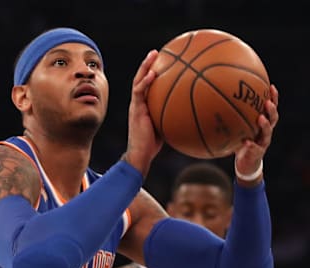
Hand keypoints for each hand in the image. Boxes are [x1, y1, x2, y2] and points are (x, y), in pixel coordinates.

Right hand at [123, 50, 163, 176]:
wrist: (141, 153)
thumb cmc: (153, 144)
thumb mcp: (165, 127)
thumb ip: (173, 117)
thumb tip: (193, 113)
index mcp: (144, 105)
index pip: (147, 85)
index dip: (152, 73)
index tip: (163, 62)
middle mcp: (138, 102)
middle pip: (141, 78)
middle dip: (148, 64)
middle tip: (156, 52)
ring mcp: (136, 105)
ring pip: (138, 81)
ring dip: (144, 67)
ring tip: (153, 54)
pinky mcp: (136, 110)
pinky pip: (139, 92)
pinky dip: (145, 82)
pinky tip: (153, 74)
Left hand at [234, 84, 278, 183]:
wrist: (246, 164)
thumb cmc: (240, 143)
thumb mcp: (236, 130)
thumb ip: (230, 119)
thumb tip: (213, 104)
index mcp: (262, 124)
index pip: (270, 108)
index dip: (273, 98)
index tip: (270, 86)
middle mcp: (265, 132)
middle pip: (273, 118)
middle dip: (272, 109)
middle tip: (268, 102)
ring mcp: (263, 142)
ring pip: (267, 132)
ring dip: (264, 125)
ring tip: (261, 118)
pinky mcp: (257, 153)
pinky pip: (255, 148)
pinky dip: (250, 144)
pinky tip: (245, 141)